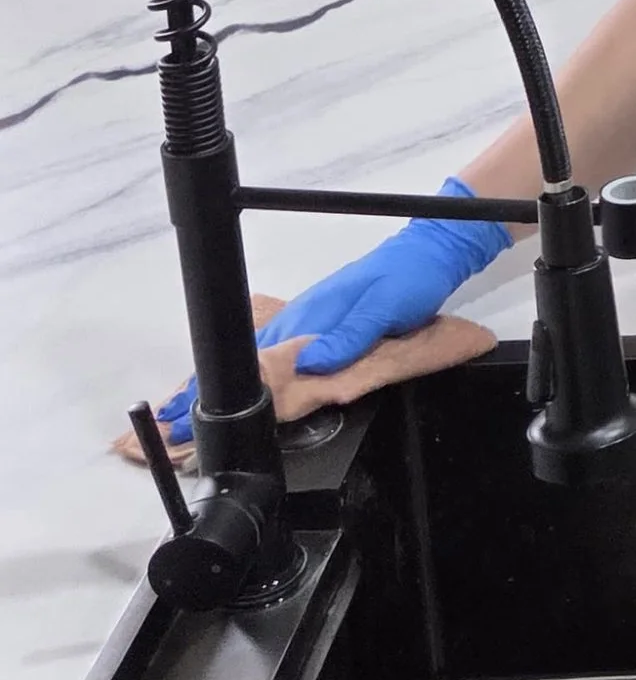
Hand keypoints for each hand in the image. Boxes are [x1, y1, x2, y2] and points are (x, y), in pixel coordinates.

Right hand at [150, 179, 509, 440]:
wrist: (426, 254)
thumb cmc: (407, 282)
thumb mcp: (383, 310)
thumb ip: (348, 338)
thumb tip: (309, 366)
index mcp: (310, 320)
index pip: (256, 362)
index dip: (218, 387)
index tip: (182, 416)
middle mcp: (299, 321)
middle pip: (243, 362)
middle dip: (200, 391)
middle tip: (164, 425)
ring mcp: (305, 320)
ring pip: (252, 358)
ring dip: (216, 383)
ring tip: (181, 414)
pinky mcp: (317, 323)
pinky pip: (272, 350)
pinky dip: (247, 370)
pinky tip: (234, 385)